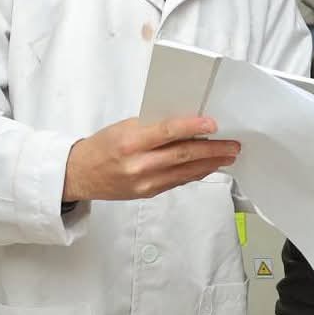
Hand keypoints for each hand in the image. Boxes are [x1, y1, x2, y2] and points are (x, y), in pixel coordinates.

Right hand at [63, 116, 239, 202]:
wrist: (80, 175)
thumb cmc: (103, 144)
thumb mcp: (124, 127)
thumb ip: (153, 125)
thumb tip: (187, 121)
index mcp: (130, 141)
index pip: (167, 132)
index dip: (193, 127)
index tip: (214, 124)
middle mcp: (139, 164)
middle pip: (183, 155)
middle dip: (213, 150)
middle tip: (233, 145)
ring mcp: (145, 182)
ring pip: (185, 172)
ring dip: (211, 164)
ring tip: (229, 156)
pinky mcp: (149, 193)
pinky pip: (178, 182)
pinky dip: (196, 173)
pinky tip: (209, 167)